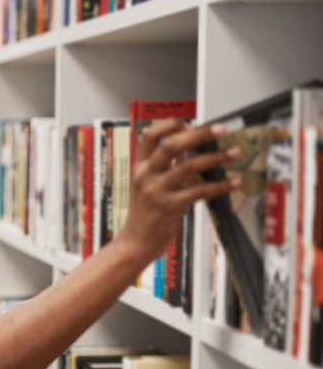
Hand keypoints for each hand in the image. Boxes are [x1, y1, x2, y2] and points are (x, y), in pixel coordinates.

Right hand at [118, 120, 239, 264]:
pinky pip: (199, 191)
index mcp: (140, 167)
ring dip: (215, 157)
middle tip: (220, 130)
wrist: (135, 243)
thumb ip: (167, 171)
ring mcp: (157, 190)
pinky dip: (220, 186)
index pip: (151, 135)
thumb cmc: (144, 216)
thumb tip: (197, 158)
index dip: (172, 126)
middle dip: (200, 134)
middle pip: (172, 144)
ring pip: (189, 165)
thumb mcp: (147, 187)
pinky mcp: (170, 206)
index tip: (191, 125)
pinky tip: (232, 183)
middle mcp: (146, 175)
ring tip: (233, 153)